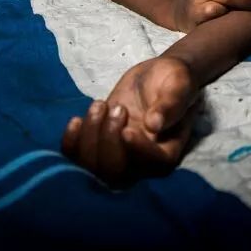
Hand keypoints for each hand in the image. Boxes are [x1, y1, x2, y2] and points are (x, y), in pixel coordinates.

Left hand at [61, 55, 198, 186]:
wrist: (157, 77)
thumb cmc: (174, 80)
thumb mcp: (179, 84)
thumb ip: (171, 103)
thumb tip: (155, 124)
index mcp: (168, 151)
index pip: (152, 163)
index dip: (137, 151)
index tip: (127, 129)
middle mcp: (142, 163)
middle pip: (117, 173)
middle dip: (109, 142)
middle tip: (119, 108)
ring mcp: (118, 157)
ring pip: (93, 168)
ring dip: (89, 138)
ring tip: (100, 105)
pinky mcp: (99, 147)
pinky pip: (77, 158)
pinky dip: (71, 142)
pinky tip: (77, 120)